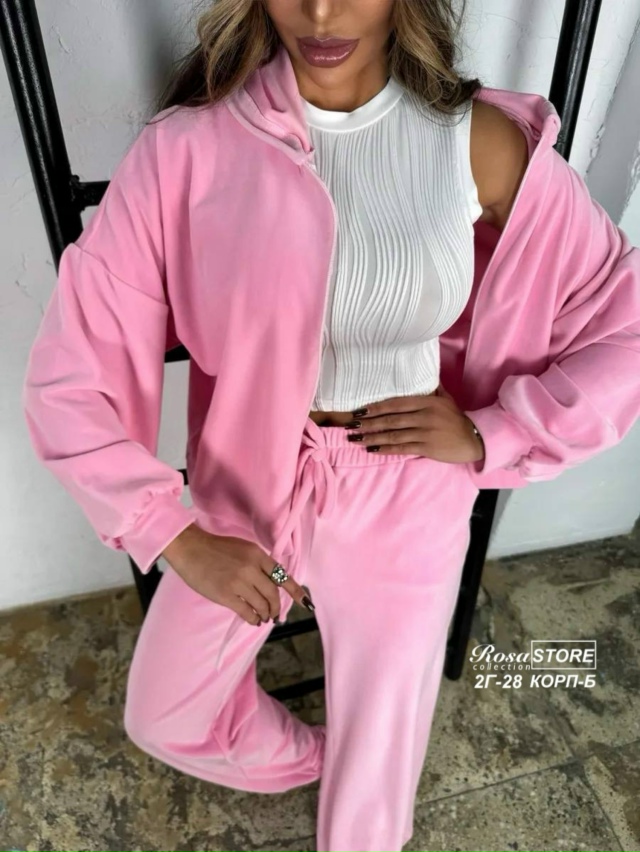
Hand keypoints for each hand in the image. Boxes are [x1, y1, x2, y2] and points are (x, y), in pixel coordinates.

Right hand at [161, 523, 312, 624]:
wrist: (190, 549)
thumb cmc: (215, 549)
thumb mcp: (243, 549)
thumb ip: (257, 563)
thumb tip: (270, 583)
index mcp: (257, 554)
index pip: (282, 575)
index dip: (295, 591)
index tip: (305, 603)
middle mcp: (251, 568)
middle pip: (273, 594)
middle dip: (275, 607)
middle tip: (274, 615)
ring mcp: (239, 582)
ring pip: (262, 605)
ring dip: (265, 615)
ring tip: (262, 618)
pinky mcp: (226, 595)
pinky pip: (247, 612)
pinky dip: (253, 619)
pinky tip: (252, 619)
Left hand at [346, 382, 484, 463]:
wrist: (474, 439)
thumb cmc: (457, 419)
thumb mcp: (446, 399)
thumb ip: (432, 389)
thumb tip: (421, 375)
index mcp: (427, 402)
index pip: (396, 403)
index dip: (376, 407)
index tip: (359, 411)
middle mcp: (424, 416)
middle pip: (391, 419)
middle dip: (368, 423)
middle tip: (350, 426)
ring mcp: (425, 433)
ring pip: (393, 435)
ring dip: (372, 437)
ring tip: (356, 439)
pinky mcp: (427, 448)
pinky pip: (402, 448)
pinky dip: (385, 449)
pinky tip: (372, 449)